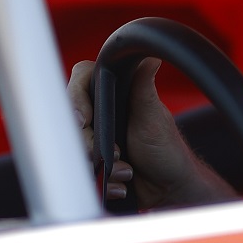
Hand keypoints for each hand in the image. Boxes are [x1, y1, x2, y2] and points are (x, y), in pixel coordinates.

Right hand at [67, 58, 235, 208]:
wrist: (169, 186)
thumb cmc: (166, 149)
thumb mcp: (152, 116)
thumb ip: (143, 87)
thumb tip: (149, 56)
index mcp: (116, 96)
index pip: (82, 82)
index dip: (76, 98)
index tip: (84, 120)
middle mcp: (104, 115)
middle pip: (72, 119)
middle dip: (90, 143)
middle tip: (115, 153)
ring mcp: (99, 139)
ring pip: (75, 147)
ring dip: (100, 164)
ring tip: (125, 169)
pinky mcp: (97, 161)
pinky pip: (84, 169)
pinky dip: (103, 179)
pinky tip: (121, 182)